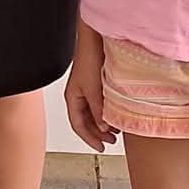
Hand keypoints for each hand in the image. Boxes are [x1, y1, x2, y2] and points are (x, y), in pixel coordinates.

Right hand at [65, 32, 116, 152]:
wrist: (94, 40)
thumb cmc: (88, 60)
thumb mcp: (94, 89)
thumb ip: (98, 110)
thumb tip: (103, 128)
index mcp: (72, 98)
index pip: (78, 125)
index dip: (89, 139)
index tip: (101, 147)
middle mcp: (78, 95)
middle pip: (86, 121)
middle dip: (97, 133)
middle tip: (111, 141)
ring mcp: (87, 90)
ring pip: (93, 113)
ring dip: (103, 123)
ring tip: (116, 129)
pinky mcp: (96, 83)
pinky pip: (99, 104)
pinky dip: (106, 112)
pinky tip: (116, 114)